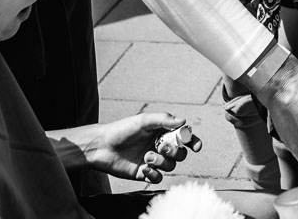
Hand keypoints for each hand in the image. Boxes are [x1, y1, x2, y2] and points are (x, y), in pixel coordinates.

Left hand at [85, 113, 201, 183]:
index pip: (184, 138)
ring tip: (147, 157)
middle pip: (180, 154)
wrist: (101, 147)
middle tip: (161, 147)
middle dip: (174, 152)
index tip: (196, 146)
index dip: (193, 142)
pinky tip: (143, 168)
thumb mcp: (143, 120)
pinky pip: (157, 178)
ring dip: (161, 162)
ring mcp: (153, 160)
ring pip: (170, 166)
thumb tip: (183, 121)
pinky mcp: (144, 173)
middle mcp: (160, 147)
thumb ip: (164, 119)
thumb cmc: (122, 130)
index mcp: (162, 132)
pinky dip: (153, 174)